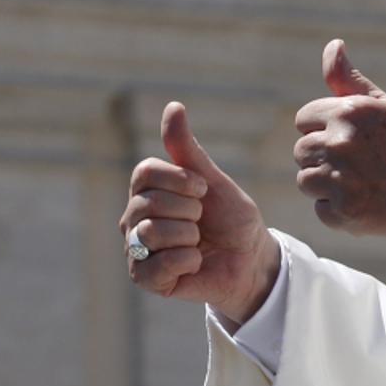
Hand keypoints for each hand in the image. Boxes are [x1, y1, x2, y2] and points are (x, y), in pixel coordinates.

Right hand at [120, 102, 279, 325]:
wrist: (251, 257)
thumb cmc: (231, 218)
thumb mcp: (212, 180)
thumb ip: (187, 149)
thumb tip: (173, 107)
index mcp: (146, 190)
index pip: (145, 172)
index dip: (182, 180)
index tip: (203, 190)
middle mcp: (134, 218)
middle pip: (150, 202)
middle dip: (190, 210)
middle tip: (203, 221)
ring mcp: (137, 249)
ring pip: (151, 233)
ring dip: (190, 236)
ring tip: (199, 242)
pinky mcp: (146, 278)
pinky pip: (156, 267)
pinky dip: (186, 262)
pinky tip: (196, 262)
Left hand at [293, 39, 385, 253]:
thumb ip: (350, 81)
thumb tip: (332, 44)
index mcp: (349, 111)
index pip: (304, 118)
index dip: (325, 129)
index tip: (354, 140)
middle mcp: (341, 142)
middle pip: (301, 150)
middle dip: (323, 156)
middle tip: (360, 165)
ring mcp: (341, 179)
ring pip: (306, 180)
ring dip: (327, 185)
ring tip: (363, 183)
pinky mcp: (345, 213)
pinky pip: (321, 209)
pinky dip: (339, 211)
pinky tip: (369, 202)